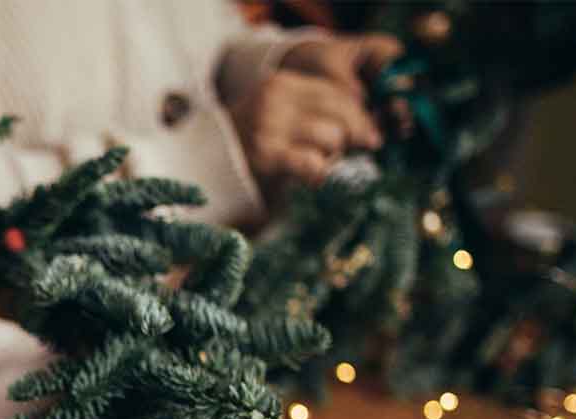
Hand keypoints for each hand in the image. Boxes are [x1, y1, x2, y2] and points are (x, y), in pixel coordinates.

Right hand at [230, 36, 399, 194]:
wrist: (205, 162)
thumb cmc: (251, 141)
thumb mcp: (280, 112)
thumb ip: (315, 111)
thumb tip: (366, 128)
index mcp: (281, 83)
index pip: (337, 92)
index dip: (360, 114)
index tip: (370, 133)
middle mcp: (275, 100)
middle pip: (341, 112)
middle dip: (354, 134)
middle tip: (355, 150)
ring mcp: (270, 128)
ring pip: (332, 137)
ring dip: (334, 155)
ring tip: (320, 163)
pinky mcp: (268, 157)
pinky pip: (314, 165)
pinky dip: (320, 173)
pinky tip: (313, 178)